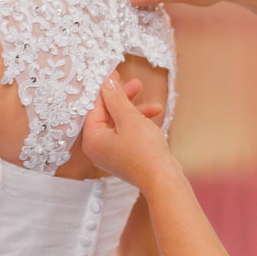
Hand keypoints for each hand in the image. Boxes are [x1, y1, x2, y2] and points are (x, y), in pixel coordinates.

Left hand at [84, 73, 181, 192]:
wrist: (163, 180)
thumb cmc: (144, 152)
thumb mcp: (128, 118)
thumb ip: (116, 98)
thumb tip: (107, 83)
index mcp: (92, 140)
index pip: (95, 108)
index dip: (106, 90)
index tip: (115, 76)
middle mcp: (98, 148)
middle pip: (108, 115)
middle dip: (125, 100)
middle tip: (137, 84)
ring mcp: (112, 155)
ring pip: (122, 125)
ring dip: (138, 113)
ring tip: (157, 106)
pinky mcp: (126, 158)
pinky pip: (129, 135)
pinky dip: (141, 126)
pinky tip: (157, 122)